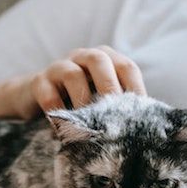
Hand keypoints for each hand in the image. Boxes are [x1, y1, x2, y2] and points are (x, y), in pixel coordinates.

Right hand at [3, 46, 146, 118]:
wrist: (36, 98)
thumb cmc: (81, 101)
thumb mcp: (102, 100)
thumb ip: (121, 107)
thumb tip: (149, 130)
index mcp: (106, 60)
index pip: (127, 67)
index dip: (136, 89)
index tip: (141, 117)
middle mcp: (83, 56)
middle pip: (99, 60)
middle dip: (109, 87)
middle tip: (115, 114)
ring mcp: (59, 67)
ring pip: (72, 73)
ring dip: (82, 99)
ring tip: (88, 123)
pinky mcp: (38, 82)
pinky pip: (48, 93)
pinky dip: (57, 111)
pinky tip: (64, 128)